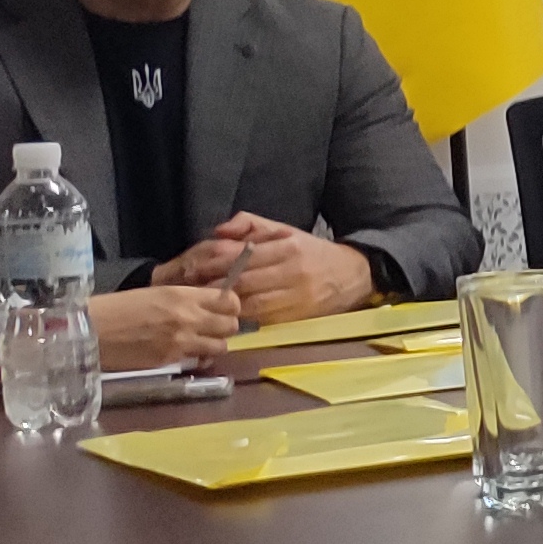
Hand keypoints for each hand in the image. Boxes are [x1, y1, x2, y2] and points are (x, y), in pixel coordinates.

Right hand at [90, 284, 237, 367]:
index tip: (222, 310)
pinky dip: (201, 359)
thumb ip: (184, 301)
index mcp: (182, 295)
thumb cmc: (117, 308)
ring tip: (201, 343)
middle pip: (231, 324)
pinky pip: (200, 360)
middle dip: (226, 327)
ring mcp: (182, 340)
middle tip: (213, 328)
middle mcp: (189, 316)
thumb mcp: (155, 294)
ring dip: (215, 344)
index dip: (230, 307)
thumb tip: (206, 307)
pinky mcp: (172, 360)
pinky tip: (190, 355)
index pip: (229, 301)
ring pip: (222, 345)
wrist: (89, 330)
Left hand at [158, 217, 373, 323]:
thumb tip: (219, 232)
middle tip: (190, 288)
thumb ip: (250, 224)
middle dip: (213, 286)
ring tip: (204, 302)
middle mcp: (293, 273)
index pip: (242, 257)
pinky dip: (242, 316)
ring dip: (224, 305)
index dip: (214, 263)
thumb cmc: (311, 252)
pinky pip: (261, 319)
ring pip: (250, 304)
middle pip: (242, 282)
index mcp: (288, 248)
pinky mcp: (296, 317)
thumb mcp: (284, 230)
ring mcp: (296, 298)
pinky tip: (227, 313)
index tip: (194, 267)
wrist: (352, 276)